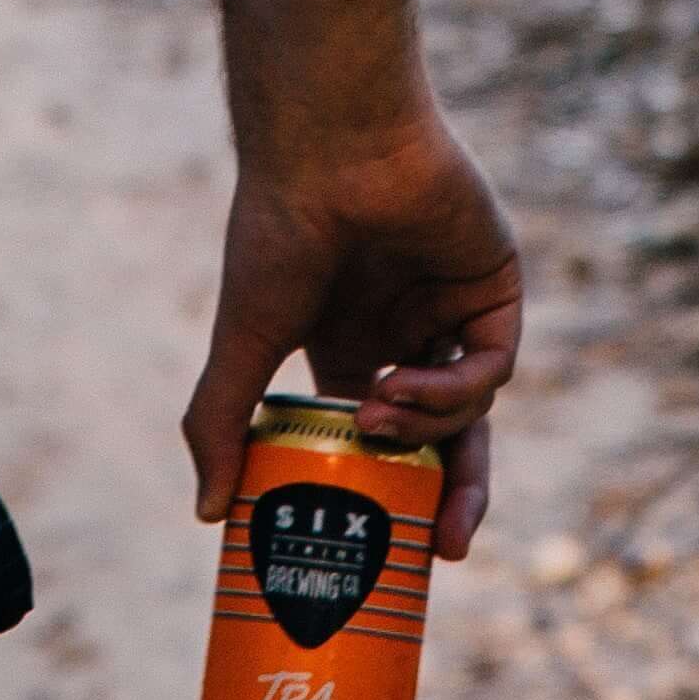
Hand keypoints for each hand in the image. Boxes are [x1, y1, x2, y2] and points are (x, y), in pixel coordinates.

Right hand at [183, 110, 521, 561]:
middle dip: (448, 498)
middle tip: (438, 551)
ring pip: (472, 407)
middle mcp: (406, 330)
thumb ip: (221, 421)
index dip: (387, 492)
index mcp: (350, 346)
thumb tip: (205, 514)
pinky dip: (457, 391)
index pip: (381, 440)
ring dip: (432, 431)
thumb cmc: (278, 231)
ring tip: (381, 418)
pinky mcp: (492, 285)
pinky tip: (409, 385)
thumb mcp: (246, 339)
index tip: (378, 552)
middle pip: (445, 438)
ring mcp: (452, 307)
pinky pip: (492, 363)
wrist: (329, 147)